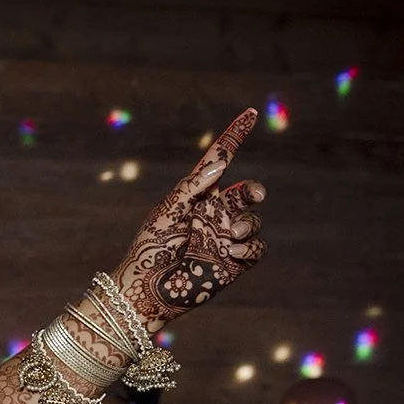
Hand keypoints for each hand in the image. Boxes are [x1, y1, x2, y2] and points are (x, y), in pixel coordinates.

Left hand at [112, 108, 267, 327]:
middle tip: (252, 194)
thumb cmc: (150, 248)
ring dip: (245, 224)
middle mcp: (214, 214)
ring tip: (227, 235)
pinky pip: (256, 248)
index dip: (234, 138)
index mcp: (197, 196)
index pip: (219, 161)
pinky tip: (231, 252)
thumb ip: (192, 187)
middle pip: (245, 192)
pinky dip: (248, 247)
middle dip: (253, 191)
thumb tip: (219, 165)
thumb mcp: (167, 211)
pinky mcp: (234, 261)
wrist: (147, 290)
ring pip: (253, 220)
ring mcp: (225, 237)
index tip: (250, 113)